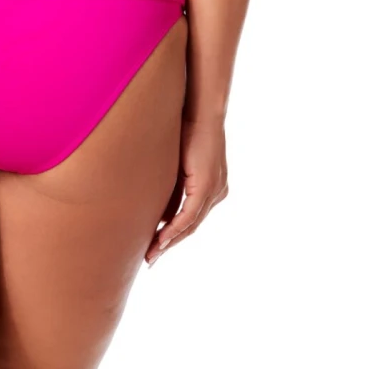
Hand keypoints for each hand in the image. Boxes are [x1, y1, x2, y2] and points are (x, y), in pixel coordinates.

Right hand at [145, 115, 227, 264]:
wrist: (200, 110)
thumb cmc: (186, 128)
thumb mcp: (176, 162)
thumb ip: (170, 184)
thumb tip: (156, 204)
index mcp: (212, 186)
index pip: (191, 217)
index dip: (173, 234)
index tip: (156, 246)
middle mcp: (217, 192)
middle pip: (191, 226)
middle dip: (169, 244)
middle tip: (151, 259)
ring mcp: (215, 190)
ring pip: (190, 225)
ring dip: (169, 241)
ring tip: (152, 254)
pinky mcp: (207, 186)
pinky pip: (189, 215)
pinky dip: (174, 229)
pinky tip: (161, 239)